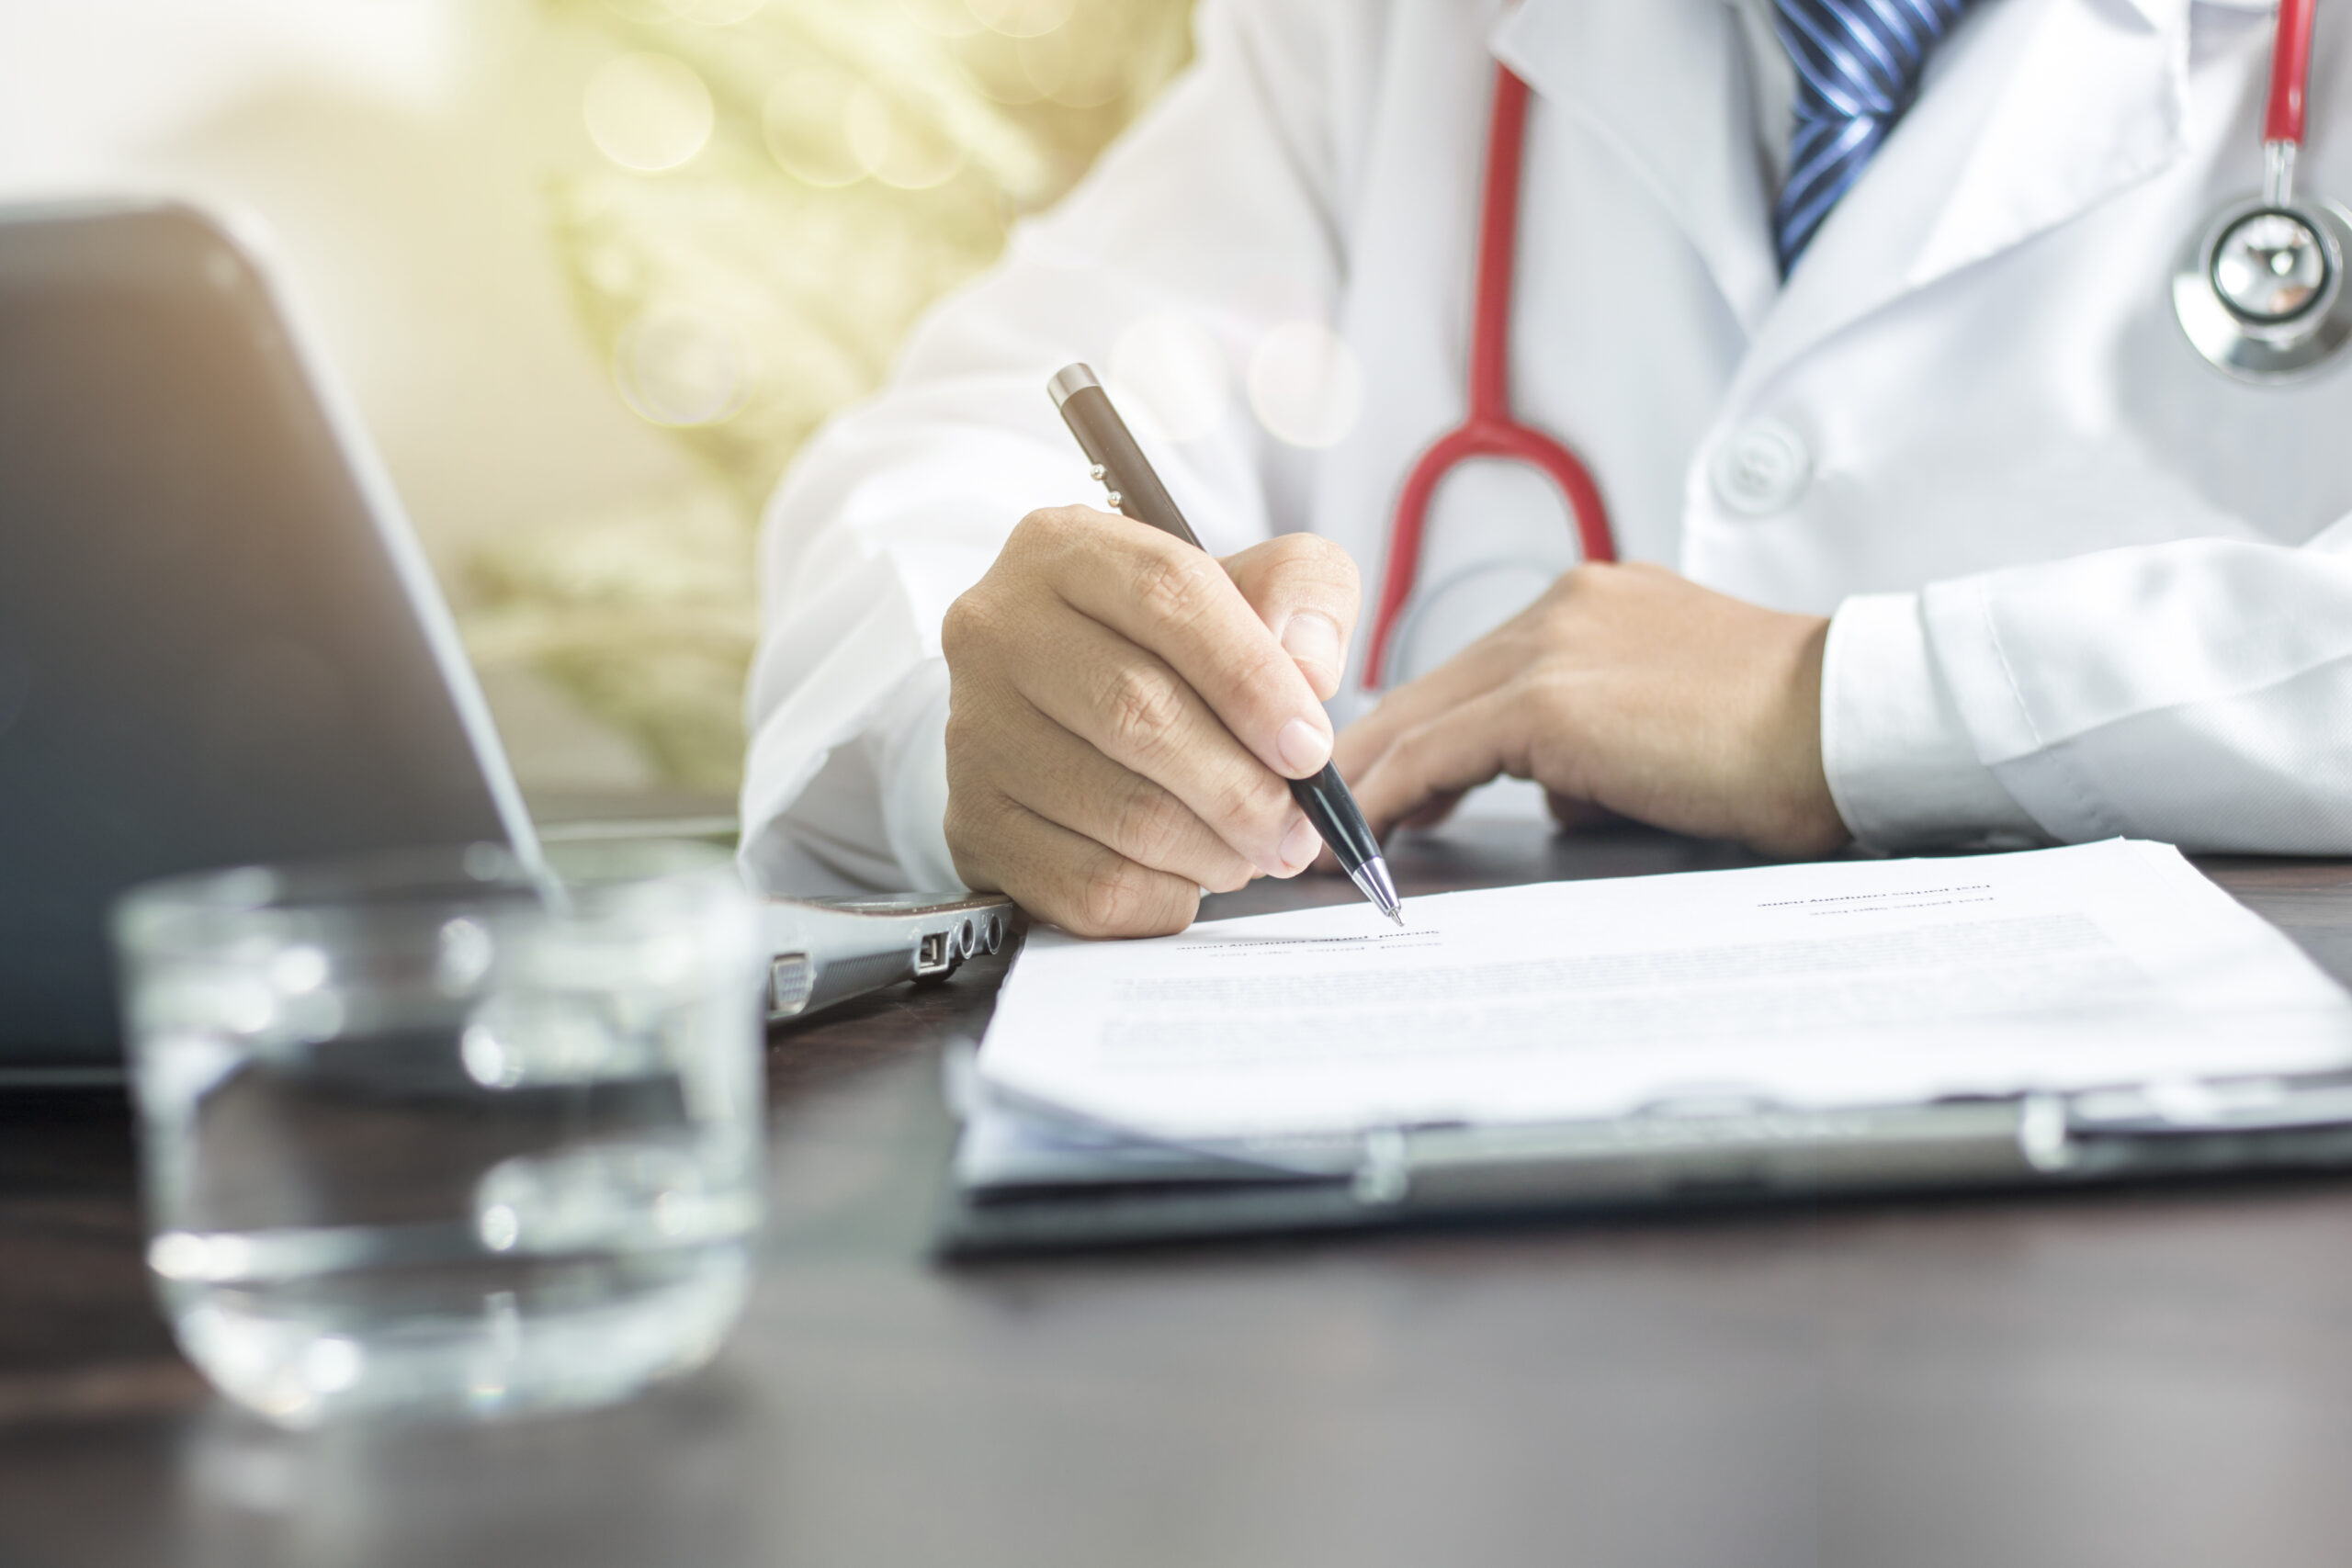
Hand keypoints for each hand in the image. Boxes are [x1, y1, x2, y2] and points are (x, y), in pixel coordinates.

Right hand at [942, 508, 1359, 936]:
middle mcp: (998, 629)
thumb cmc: (1169, 646)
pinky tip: (1187, 876)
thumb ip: (1302, 593)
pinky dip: (1163, 897)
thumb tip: (1309, 669)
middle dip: (1243, 787)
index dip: (1253, 678)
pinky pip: (1088, 885)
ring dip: (1214, 850)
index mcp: (1064, 548)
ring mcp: (973, 730)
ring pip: (1120, 811)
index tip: (1310, 746)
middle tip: (1296, 828)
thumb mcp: (1250, 585)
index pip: (1168, 596)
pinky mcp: (972, 822)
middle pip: (1138, 712)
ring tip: (1254, 851)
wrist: (1067, 708)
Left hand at [1333, 562, 1848, 857]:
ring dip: (1364, 785)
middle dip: (1368, 760)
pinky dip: (1389, 803)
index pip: (1474, 675)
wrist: (1848, 723)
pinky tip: (1367, 844)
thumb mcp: (1672, 729)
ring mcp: (1548, 646)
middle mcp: (1560, 609)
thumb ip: (1601, 746)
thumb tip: (1558, 797)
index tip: (1379, 787)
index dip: (1418, 735)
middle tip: (1319, 817)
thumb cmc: (1789, 743)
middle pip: (1428, 690)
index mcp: (1593, 605)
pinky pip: (1434, 758)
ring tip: (1325, 841)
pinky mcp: (1544, 702)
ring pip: (1417, 720)